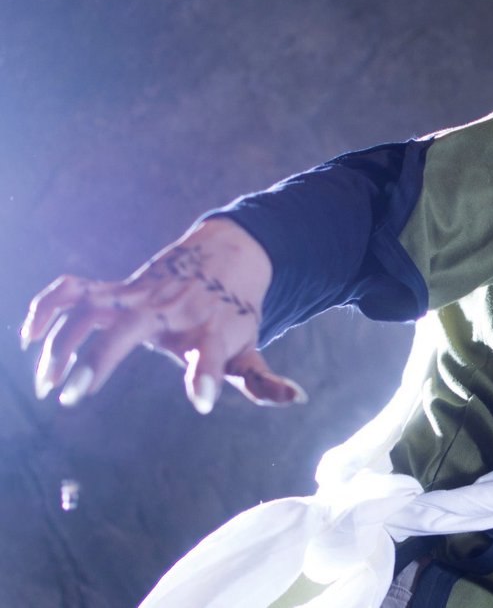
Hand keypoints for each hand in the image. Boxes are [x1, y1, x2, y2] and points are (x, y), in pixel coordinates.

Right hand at [20, 218, 305, 413]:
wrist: (226, 257)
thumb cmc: (235, 312)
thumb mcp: (252, 346)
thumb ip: (264, 379)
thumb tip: (297, 397)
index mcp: (209, 329)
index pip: (210, 354)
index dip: (206, 377)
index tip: (203, 402)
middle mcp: (169, 309)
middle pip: (130, 329)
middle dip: (98, 359)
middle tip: (72, 395)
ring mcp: (138, 295)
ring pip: (89, 309)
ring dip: (61, 341)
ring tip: (47, 384)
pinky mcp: (117, 288)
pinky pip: (74, 290)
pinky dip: (47, 305)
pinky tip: (29, 335)